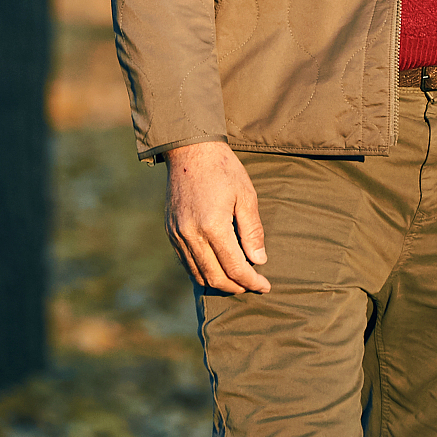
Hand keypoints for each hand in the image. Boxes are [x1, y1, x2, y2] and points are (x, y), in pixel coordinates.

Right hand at [166, 141, 270, 292]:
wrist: (190, 149)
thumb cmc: (223, 169)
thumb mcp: (246, 195)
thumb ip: (252, 231)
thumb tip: (259, 260)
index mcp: (212, 225)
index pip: (234, 267)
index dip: (252, 281)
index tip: (265, 286)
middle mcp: (191, 234)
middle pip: (215, 276)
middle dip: (236, 287)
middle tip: (253, 286)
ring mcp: (177, 234)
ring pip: (197, 274)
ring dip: (218, 283)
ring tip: (237, 282)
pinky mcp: (170, 231)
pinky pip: (185, 262)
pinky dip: (201, 272)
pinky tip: (216, 269)